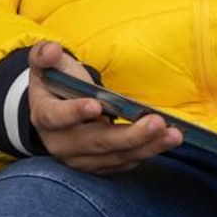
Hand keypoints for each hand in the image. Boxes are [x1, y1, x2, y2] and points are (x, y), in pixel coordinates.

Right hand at [26, 41, 180, 173]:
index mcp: (45, 115)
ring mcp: (80, 158)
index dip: (73, 112)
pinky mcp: (99, 165)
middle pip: (95, 143)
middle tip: (156, 122)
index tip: (96, 105)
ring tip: (172, 135)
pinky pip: (124, 163)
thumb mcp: (47, 64)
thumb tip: (52, 51)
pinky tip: (166, 142)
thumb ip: (45, 55)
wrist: (58, 106)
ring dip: (146, 147)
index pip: (55, 117)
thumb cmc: (58, 81)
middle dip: (128, 136)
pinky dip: (146, 153)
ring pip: (114, 156)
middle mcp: (61, 143)